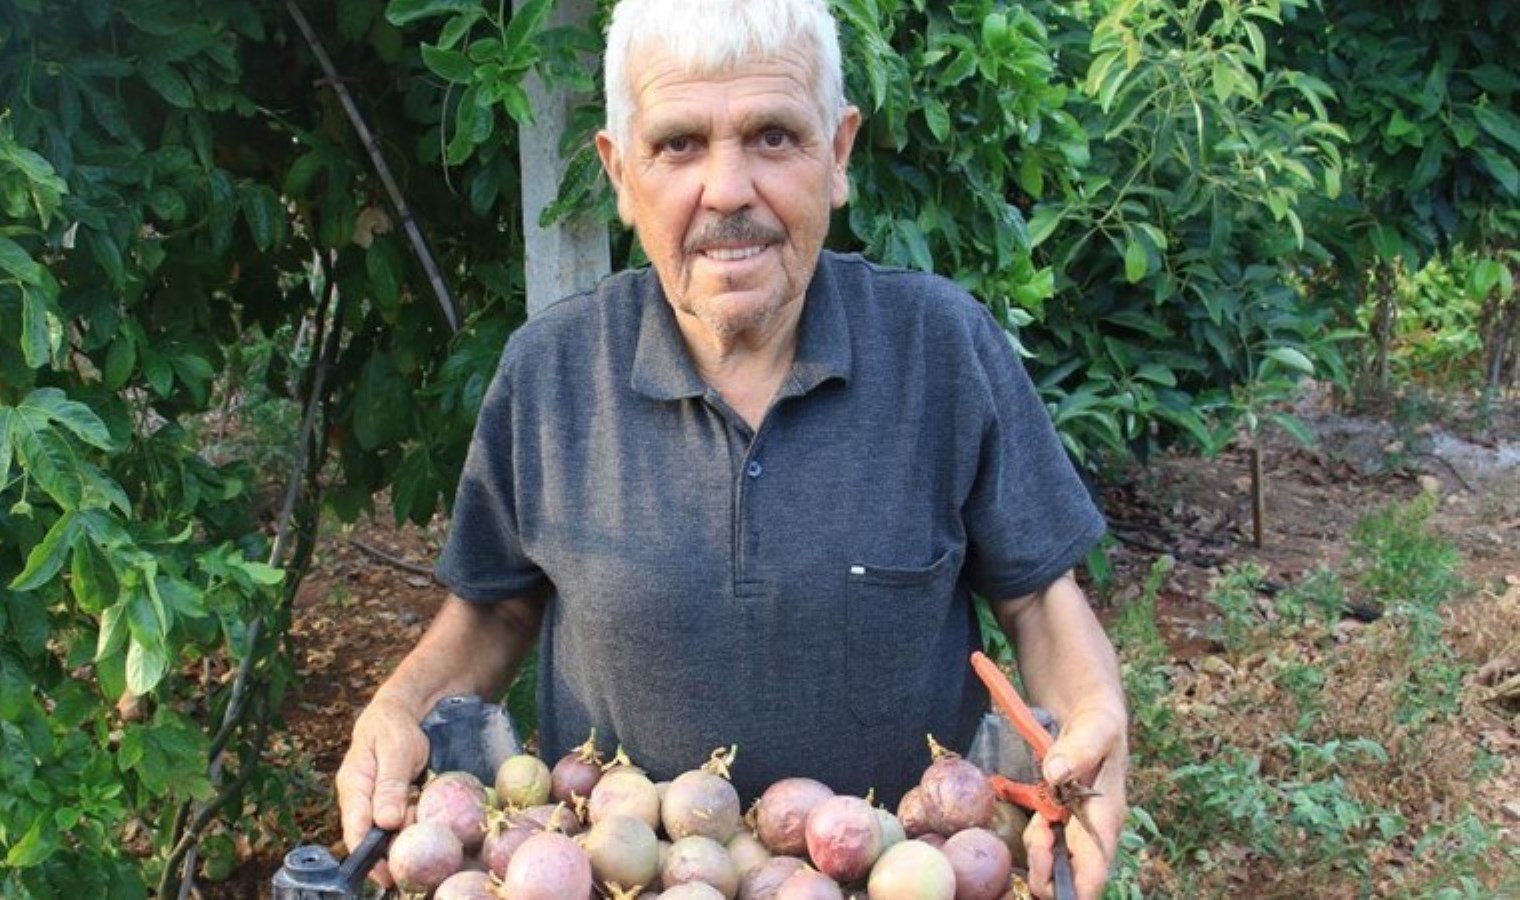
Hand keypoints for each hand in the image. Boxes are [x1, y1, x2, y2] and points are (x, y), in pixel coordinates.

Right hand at [334, 694, 430, 886]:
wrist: (401, 713)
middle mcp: (360, 799)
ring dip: (405, 837)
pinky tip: (425, 824)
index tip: (385, 872)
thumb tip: (385, 823)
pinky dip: (412, 826)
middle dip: (390, 850)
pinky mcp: (390, 803)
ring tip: (423, 833)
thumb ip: (390, 785)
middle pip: (370, 837)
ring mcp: (374, 802)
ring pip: (387, 832)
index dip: (367, 855)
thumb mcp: (395, 751)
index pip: (354, 828)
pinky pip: (399, 822)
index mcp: (353, 785)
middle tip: (412, 859)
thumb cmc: (394, 728)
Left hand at [1022, 707, 1126, 899]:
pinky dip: (1034, 842)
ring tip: (1037, 818)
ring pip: (1054, 871)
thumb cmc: (1099, 723)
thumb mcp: (1096, 726)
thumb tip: (1056, 772)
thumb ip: (1080, 748)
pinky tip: (1035, 816)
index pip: (1093, 878)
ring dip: (1037, 854)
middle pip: (1069, 884)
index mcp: (1107, 822)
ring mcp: (1077, 833)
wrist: (1090, 713)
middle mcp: (1094, 837)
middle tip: (1036, 828)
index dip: (1067, 886)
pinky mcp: (1062, 826)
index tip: (1042, 850)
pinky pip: (1045, 851)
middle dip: (1043, 869)